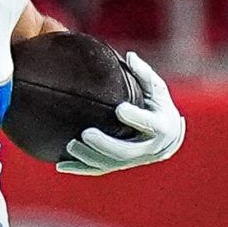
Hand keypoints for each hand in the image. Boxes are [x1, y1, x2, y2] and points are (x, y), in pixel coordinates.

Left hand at [58, 52, 184, 175]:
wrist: (166, 138)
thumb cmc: (158, 106)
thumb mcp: (157, 89)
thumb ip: (144, 75)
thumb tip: (130, 56)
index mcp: (161, 127)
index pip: (149, 124)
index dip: (136, 118)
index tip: (120, 109)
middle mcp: (148, 148)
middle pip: (125, 151)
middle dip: (105, 144)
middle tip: (86, 134)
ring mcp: (133, 160)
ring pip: (110, 164)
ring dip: (88, 157)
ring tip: (70, 145)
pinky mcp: (119, 166)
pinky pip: (98, 170)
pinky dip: (80, 168)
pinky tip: (61, 165)